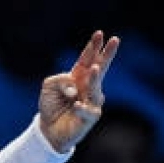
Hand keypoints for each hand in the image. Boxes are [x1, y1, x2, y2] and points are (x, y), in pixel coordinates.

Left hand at [37, 30, 119, 152]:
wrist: (48, 129)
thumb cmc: (51, 105)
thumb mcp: (48, 86)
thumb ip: (60, 80)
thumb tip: (75, 88)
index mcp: (78, 77)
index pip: (87, 59)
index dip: (93, 47)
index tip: (99, 33)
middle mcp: (88, 87)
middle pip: (100, 68)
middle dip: (107, 54)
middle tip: (115, 40)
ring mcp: (91, 102)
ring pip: (96, 88)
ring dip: (95, 78)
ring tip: (95, 68)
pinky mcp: (90, 117)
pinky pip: (88, 110)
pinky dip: (82, 107)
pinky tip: (76, 105)